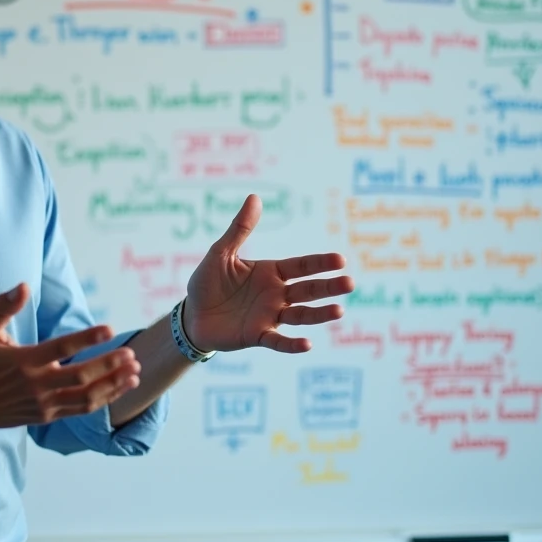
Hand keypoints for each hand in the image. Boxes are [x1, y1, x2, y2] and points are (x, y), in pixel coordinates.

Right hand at [0, 283, 141, 431]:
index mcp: (23, 361)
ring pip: (86, 398)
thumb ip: (2, 307)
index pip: (61, 348)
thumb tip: (23, 286)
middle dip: (110, 365)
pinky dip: (104, 400)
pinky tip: (120, 388)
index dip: (87, 339)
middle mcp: (36, 385)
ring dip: (113, 386)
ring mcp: (43, 404)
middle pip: (81, 376)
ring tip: (134, 373)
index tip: (110, 329)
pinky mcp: (47, 417)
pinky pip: (81, 410)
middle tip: (131, 354)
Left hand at [184, 195, 353, 353]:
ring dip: (319, 314)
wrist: (191, 314)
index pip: (301, 266)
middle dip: (328, 287)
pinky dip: (292, 345)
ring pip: (300, 316)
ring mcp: (269, 316)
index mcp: (271, 273)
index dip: (320, 263)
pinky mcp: (257, 336)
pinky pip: (278, 341)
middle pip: (308, 290)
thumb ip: (239, 228)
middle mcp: (276, 295)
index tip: (341, 260)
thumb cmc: (208, 282)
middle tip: (350, 283)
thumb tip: (254, 197)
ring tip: (339, 311)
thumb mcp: (221, 252)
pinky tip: (307, 344)